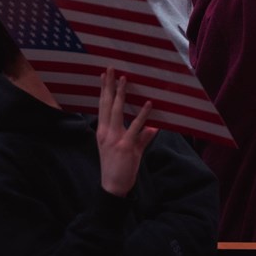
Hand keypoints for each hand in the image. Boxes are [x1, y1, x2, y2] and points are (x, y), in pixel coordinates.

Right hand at [96, 69, 156, 196]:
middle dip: (109, 85)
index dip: (103, 90)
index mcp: (102, 132)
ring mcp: (115, 139)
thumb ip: (140, 138)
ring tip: (125, 79)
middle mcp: (106, 132)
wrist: (112, 187)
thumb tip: (153, 129)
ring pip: (118, 111)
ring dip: (122, 94)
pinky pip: (136, 127)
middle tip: (110, 69)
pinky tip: (148, 104)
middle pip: (107, 104)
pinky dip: (143, 115)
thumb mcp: (125, 149)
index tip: (103, 75)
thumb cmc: (116, 168)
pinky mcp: (126, 146)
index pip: (102, 106)